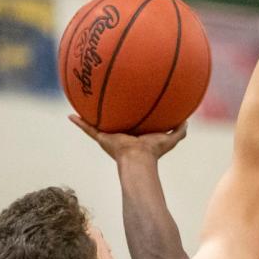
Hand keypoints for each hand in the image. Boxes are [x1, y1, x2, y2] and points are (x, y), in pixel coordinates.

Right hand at [68, 114, 187, 161]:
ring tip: (82, 102)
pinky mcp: (101, 138)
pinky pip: (88, 129)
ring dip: (89, 115)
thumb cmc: (154, 151)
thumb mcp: (171, 138)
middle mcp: (120, 134)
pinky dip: (79, 123)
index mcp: (135, 134)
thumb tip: (187, 119)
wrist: (139, 159)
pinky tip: (71, 115)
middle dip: (108, 112)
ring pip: (97, 123)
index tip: (128, 102)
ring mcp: (109, 136)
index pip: (131, 121)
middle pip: (112, 120)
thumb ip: (179, 130)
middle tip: (103, 98)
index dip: (129, 113)